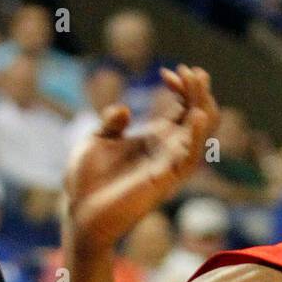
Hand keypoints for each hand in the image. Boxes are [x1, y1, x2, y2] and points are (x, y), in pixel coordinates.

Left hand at [63, 64, 218, 257]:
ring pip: (201, 134)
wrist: (79, 211)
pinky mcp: (164, 180)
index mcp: (153, 139)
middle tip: (191, 70)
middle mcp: (167, 151)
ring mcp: (168, 165)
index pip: (182, 109)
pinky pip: (190, 158)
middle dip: (198, 92)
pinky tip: (196, 115)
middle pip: (198, 117)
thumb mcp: (96, 141)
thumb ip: (111, 122)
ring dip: (202, 106)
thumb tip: (124, 110)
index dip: (181, 88)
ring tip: (196, 81)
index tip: (166, 72)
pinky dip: (196, 135)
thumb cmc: (87, 180)